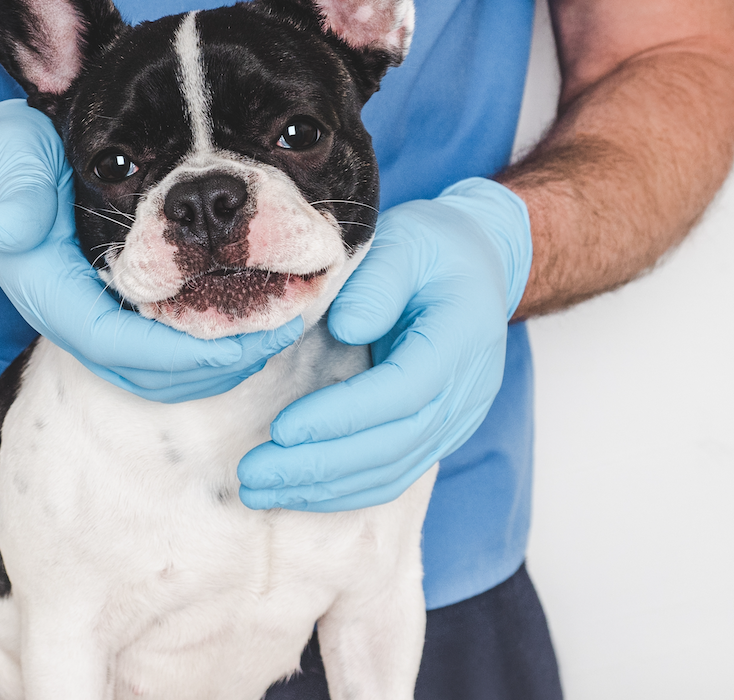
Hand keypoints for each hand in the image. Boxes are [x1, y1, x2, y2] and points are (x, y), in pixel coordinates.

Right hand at [0, 100, 301, 400]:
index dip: (185, 351)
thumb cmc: (6, 159)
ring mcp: (95, 323)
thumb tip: (16, 226)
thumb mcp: (3, 156)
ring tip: (283, 325)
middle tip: (286, 329)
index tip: (247, 340)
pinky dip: (213, 350)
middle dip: (220, 362)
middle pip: (151, 373)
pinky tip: (254, 322)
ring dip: (224, 360)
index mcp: (51, 289)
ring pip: (164, 374)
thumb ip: (12, 185)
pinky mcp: (117, 318)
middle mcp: (74, 318)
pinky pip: (168, 355)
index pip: (119, 343)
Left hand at [237, 178, 531, 510]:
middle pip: (393, 446)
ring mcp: (456, 420)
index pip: (400, 392)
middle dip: (319, 467)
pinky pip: (393, 474)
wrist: (480, 264)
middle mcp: (465, 391)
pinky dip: (344, 490)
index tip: (282, 429)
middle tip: (253, 474)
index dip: (341, 416)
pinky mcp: (439, 434)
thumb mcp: (407, 242)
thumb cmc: (434, 248)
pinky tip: (297, 490)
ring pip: (392, 472)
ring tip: (260, 490)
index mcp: (460, 339)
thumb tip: (347, 329)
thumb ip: (379, 283)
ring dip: (324, 489)